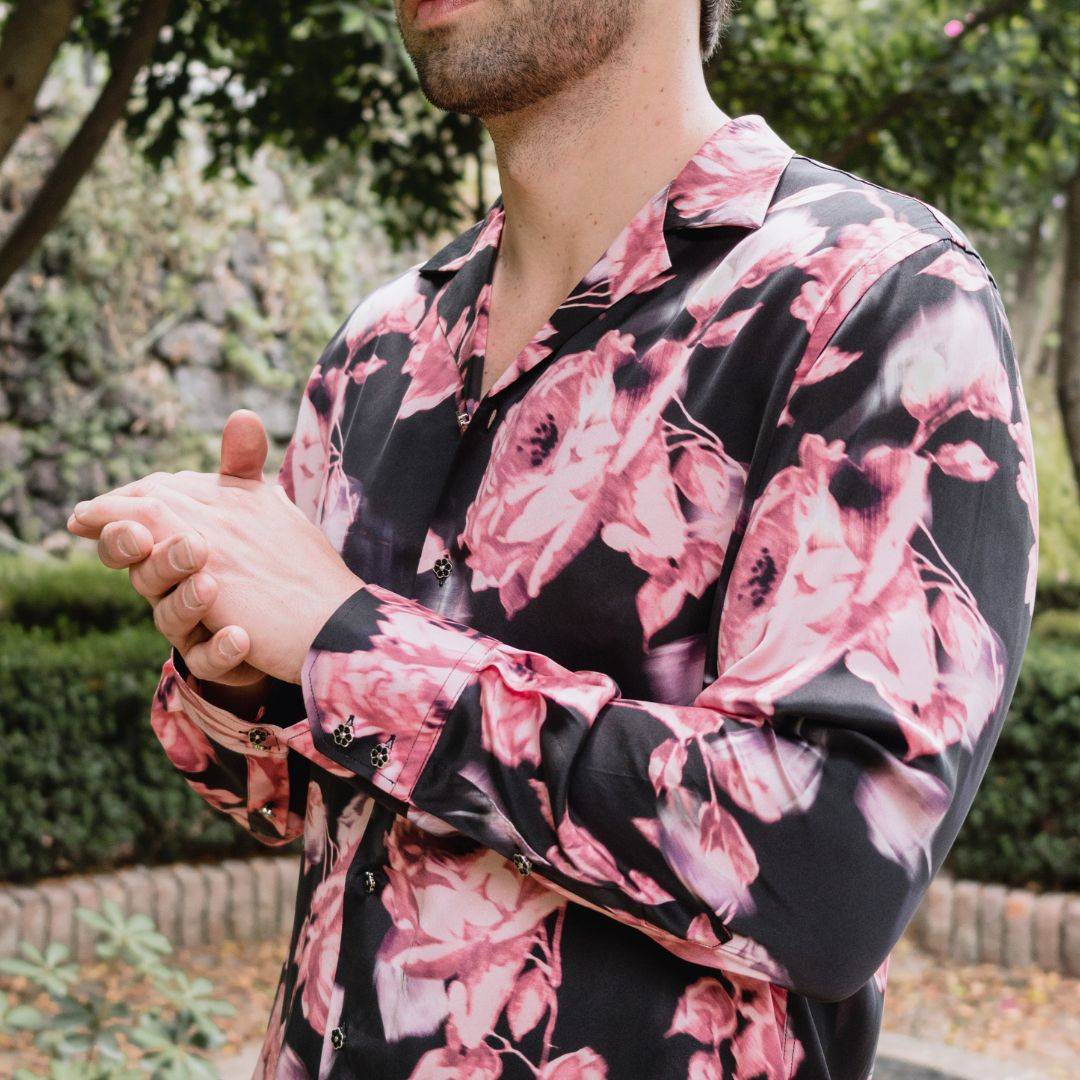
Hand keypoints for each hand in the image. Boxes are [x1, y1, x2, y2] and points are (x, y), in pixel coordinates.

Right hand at [67, 414, 362, 684]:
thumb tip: (242, 414)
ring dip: (186, 599)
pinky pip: (208, 660)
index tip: (116, 517)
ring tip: (211, 584)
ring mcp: (191, 624)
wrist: (298, 615)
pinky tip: (240, 635)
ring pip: (169, 617)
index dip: (118, 524)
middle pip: (142, 574)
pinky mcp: (217, 657)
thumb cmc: (255, 555)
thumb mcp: (252, 507)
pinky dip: (221, 648)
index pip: (131, 530)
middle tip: (188, 545)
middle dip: (154, 558)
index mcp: (167, 544)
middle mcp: (170, 586)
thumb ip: (239, 467)